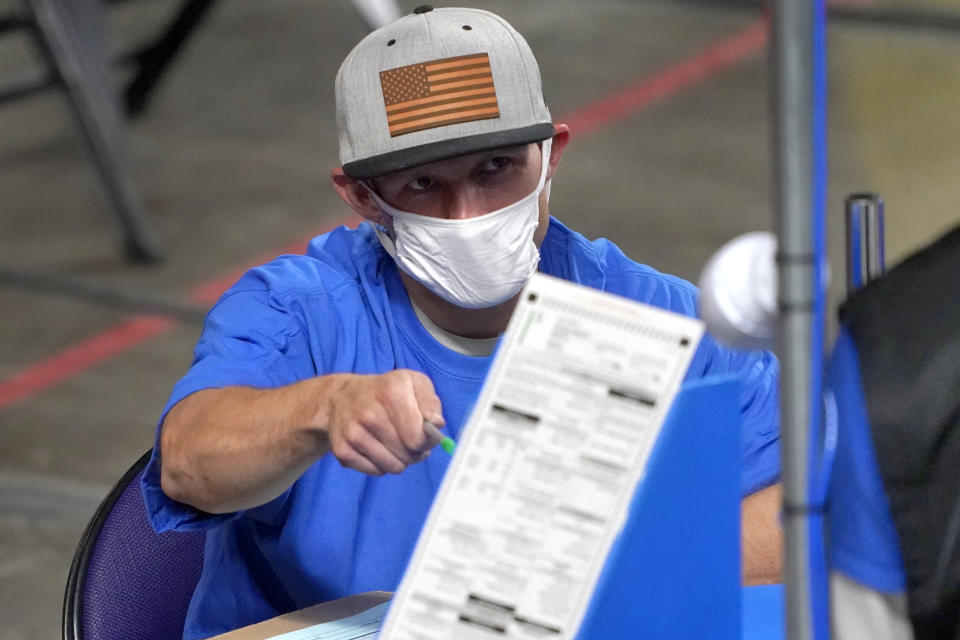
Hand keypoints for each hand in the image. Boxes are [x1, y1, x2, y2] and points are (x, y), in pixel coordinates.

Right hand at [323, 370, 444, 475]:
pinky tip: (377, 446)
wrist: (340, 397)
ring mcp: (354, 433)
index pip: (418, 438)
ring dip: (400, 459)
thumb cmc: (384, 391)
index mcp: (392, 393)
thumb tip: (435, 424)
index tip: (424, 433)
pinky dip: (381, 464)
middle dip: (415, 450)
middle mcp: (370, 414)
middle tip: (409, 437)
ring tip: (394, 442)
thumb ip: (430, 403)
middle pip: (408, 455)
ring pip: (394, 467)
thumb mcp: (413, 383)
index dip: (427, 440)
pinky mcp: (342, 450)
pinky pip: (377, 471)